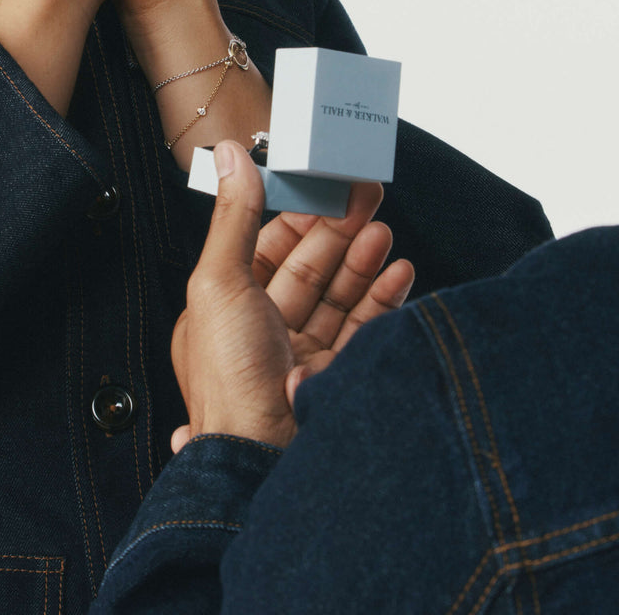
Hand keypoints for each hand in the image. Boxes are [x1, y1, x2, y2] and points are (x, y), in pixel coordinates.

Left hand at [170, 142, 415, 450]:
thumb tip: (229, 154)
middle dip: (340, 231)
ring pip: (338, 296)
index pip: (267, 246)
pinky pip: (361, 330)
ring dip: (363, 260)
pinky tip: (399, 273)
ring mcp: (298, 357)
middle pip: (308, 268)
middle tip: (369, 197)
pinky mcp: (331, 378)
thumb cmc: (230, 380)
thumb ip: (233, 216)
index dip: (298, 213)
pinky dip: (382, 300)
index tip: (327, 182)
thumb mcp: (220, 283)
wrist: (259, 463)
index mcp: (223, 308)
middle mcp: (259, 332)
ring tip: (386, 233)